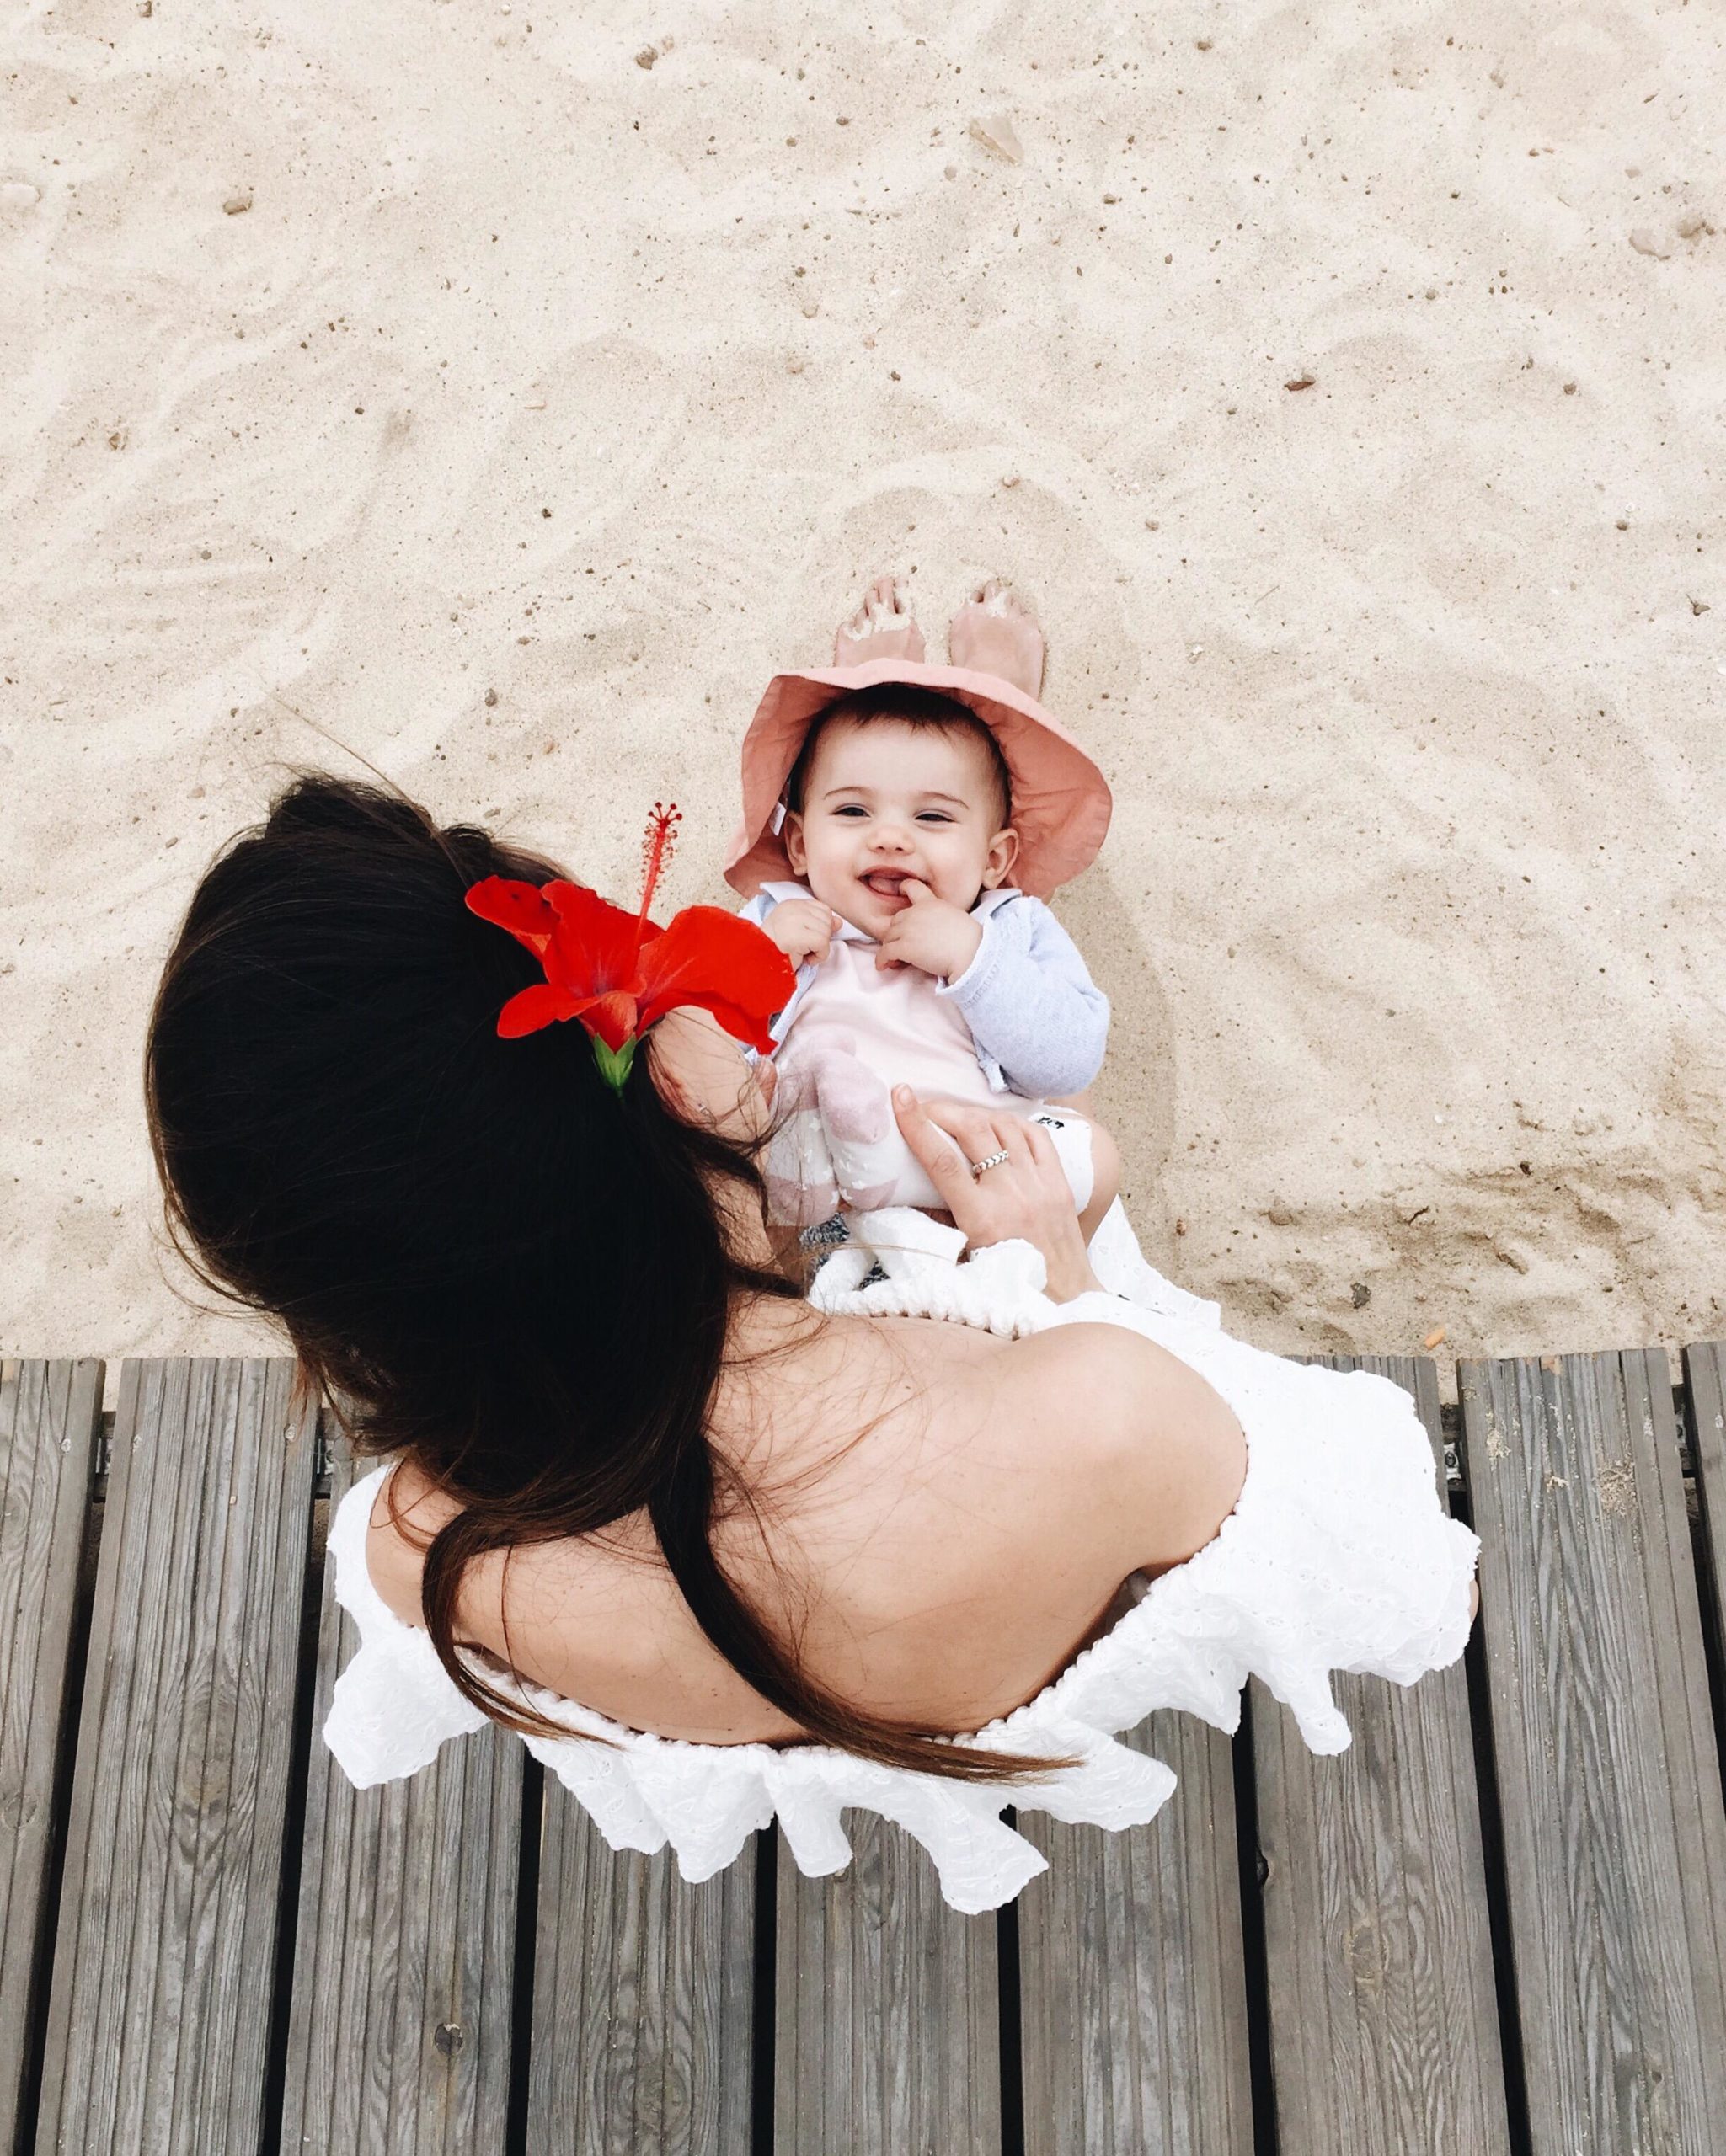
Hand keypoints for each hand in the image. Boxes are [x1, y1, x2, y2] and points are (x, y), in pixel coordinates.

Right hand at [764, 898, 841, 966]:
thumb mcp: (800, 933)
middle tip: (802, 948)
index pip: (823, 909)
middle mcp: (791, 908)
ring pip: (826, 932)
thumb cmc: (779, 951)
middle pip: (827, 920)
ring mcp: (793, 920)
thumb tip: (839, 922)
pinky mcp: (796, 935)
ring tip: (801, 953)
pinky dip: (818, 957)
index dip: (821, 927)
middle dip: (820, 939)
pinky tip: (804, 958)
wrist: (761, 965)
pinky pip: (823, 944)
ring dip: (818, 950)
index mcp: (791, 904)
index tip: (806, 939)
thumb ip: (819, 924)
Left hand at [873, 880, 983, 979]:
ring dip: (889, 948)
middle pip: (895, 920)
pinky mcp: (904, 946)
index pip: (912, 887)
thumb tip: (930, 933)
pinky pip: (885, 952)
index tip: (900, 892)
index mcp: (931, 903)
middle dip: (896, 933)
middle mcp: (916, 912)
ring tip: (895, 960)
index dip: (904, 889)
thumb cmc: (970, 941)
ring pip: (888, 937)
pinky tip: (883, 966)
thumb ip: (938, 918)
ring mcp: (908, 929)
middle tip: (902, 947)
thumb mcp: (955, 918)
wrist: (972, 954)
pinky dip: (881, 960)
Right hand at [890, 1087, 1100, 1301]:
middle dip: (944, 1109)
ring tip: (957, 1114)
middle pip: (974, 1131)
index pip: (942, 1161)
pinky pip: (1036, 1135)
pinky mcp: (1059, 1181)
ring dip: (976, 1113)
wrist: (1063, 1298)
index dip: (918, 1125)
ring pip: (1005, 1126)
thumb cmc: (1005, 1283)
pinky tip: (996, 1124)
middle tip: (924, 1104)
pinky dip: (1012, 1122)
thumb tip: (909, 1190)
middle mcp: (1012, 1195)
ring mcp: (1040, 1184)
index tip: (900, 1097)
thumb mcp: (962, 1258)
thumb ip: (936, 1221)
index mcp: (982, 1219)